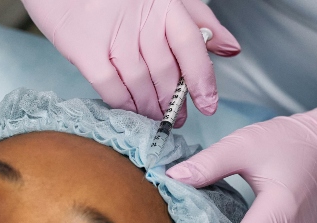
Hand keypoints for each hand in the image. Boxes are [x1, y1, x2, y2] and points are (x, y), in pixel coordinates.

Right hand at [21, 0, 239, 125]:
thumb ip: (200, 20)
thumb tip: (231, 48)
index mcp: (164, 5)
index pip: (192, 48)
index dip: (202, 80)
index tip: (207, 104)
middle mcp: (141, 21)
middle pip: (166, 73)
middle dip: (173, 102)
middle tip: (176, 118)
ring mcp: (113, 38)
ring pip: (141, 85)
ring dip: (150, 109)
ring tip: (153, 117)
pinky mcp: (86, 51)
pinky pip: (112, 89)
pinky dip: (123, 105)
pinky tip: (129, 110)